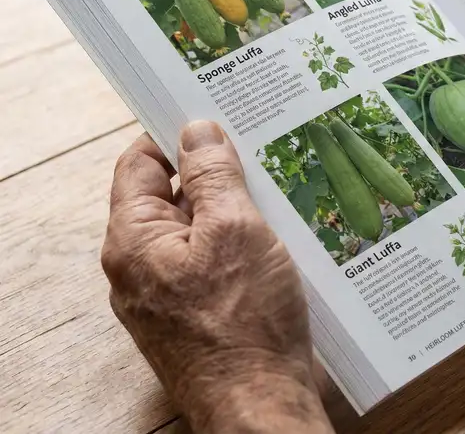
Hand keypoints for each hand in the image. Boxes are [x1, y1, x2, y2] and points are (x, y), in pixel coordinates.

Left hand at [102, 122, 333, 432]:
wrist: (260, 401)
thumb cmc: (245, 320)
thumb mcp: (235, 229)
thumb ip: (213, 175)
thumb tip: (197, 131)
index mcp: (133, 239)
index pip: (140, 164)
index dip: (174, 136)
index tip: (215, 115)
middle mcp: (141, 266)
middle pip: (172, 196)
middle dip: (214, 173)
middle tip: (259, 150)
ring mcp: (168, 292)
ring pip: (199, 230)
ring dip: (235, 210)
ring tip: (278, 191)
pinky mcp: (197, 312)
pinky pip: (213, 261)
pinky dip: (241, 243)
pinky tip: (279, 235)